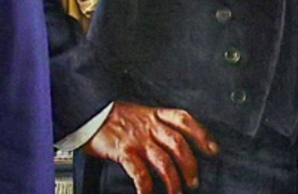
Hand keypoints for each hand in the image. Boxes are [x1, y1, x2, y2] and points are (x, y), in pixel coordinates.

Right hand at [83, 102, 218, 193]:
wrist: (85, 113)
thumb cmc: (109, 117)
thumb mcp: (135, 113)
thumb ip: (152, 125)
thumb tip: (170, 143)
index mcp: (153, 115)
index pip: (184, 120)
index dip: (202, 134)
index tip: (212, 149)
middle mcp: (148, 126)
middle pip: (179, 145)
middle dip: (190, 166)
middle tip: (193, 181)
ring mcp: (137, 139)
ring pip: (164, 162)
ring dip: (173, 181)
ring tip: (175, 193)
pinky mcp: (124, 151)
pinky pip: (140, 172)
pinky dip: (146, 187)